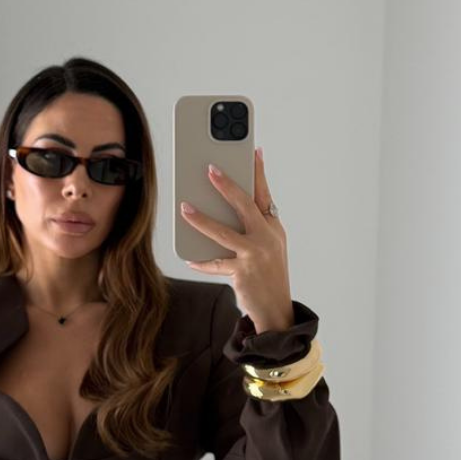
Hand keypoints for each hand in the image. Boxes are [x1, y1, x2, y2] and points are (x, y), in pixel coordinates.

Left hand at [180, 146, 293, 332]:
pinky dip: (201, 261)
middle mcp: (266, 237)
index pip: (264, 194)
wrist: (276, 308)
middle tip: (210, 169)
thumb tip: (226, 208)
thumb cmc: (268, 274)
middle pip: (244, 205)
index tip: (254, 150)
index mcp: (273, 227)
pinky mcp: (241, 272)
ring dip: (200, 219)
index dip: (258, 172)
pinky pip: (214, 263)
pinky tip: (189, 258)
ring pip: (222, 232)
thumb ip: (254, 226)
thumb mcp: (269, 246)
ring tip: (184, 208)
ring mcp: (254, 254)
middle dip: (226, 185)